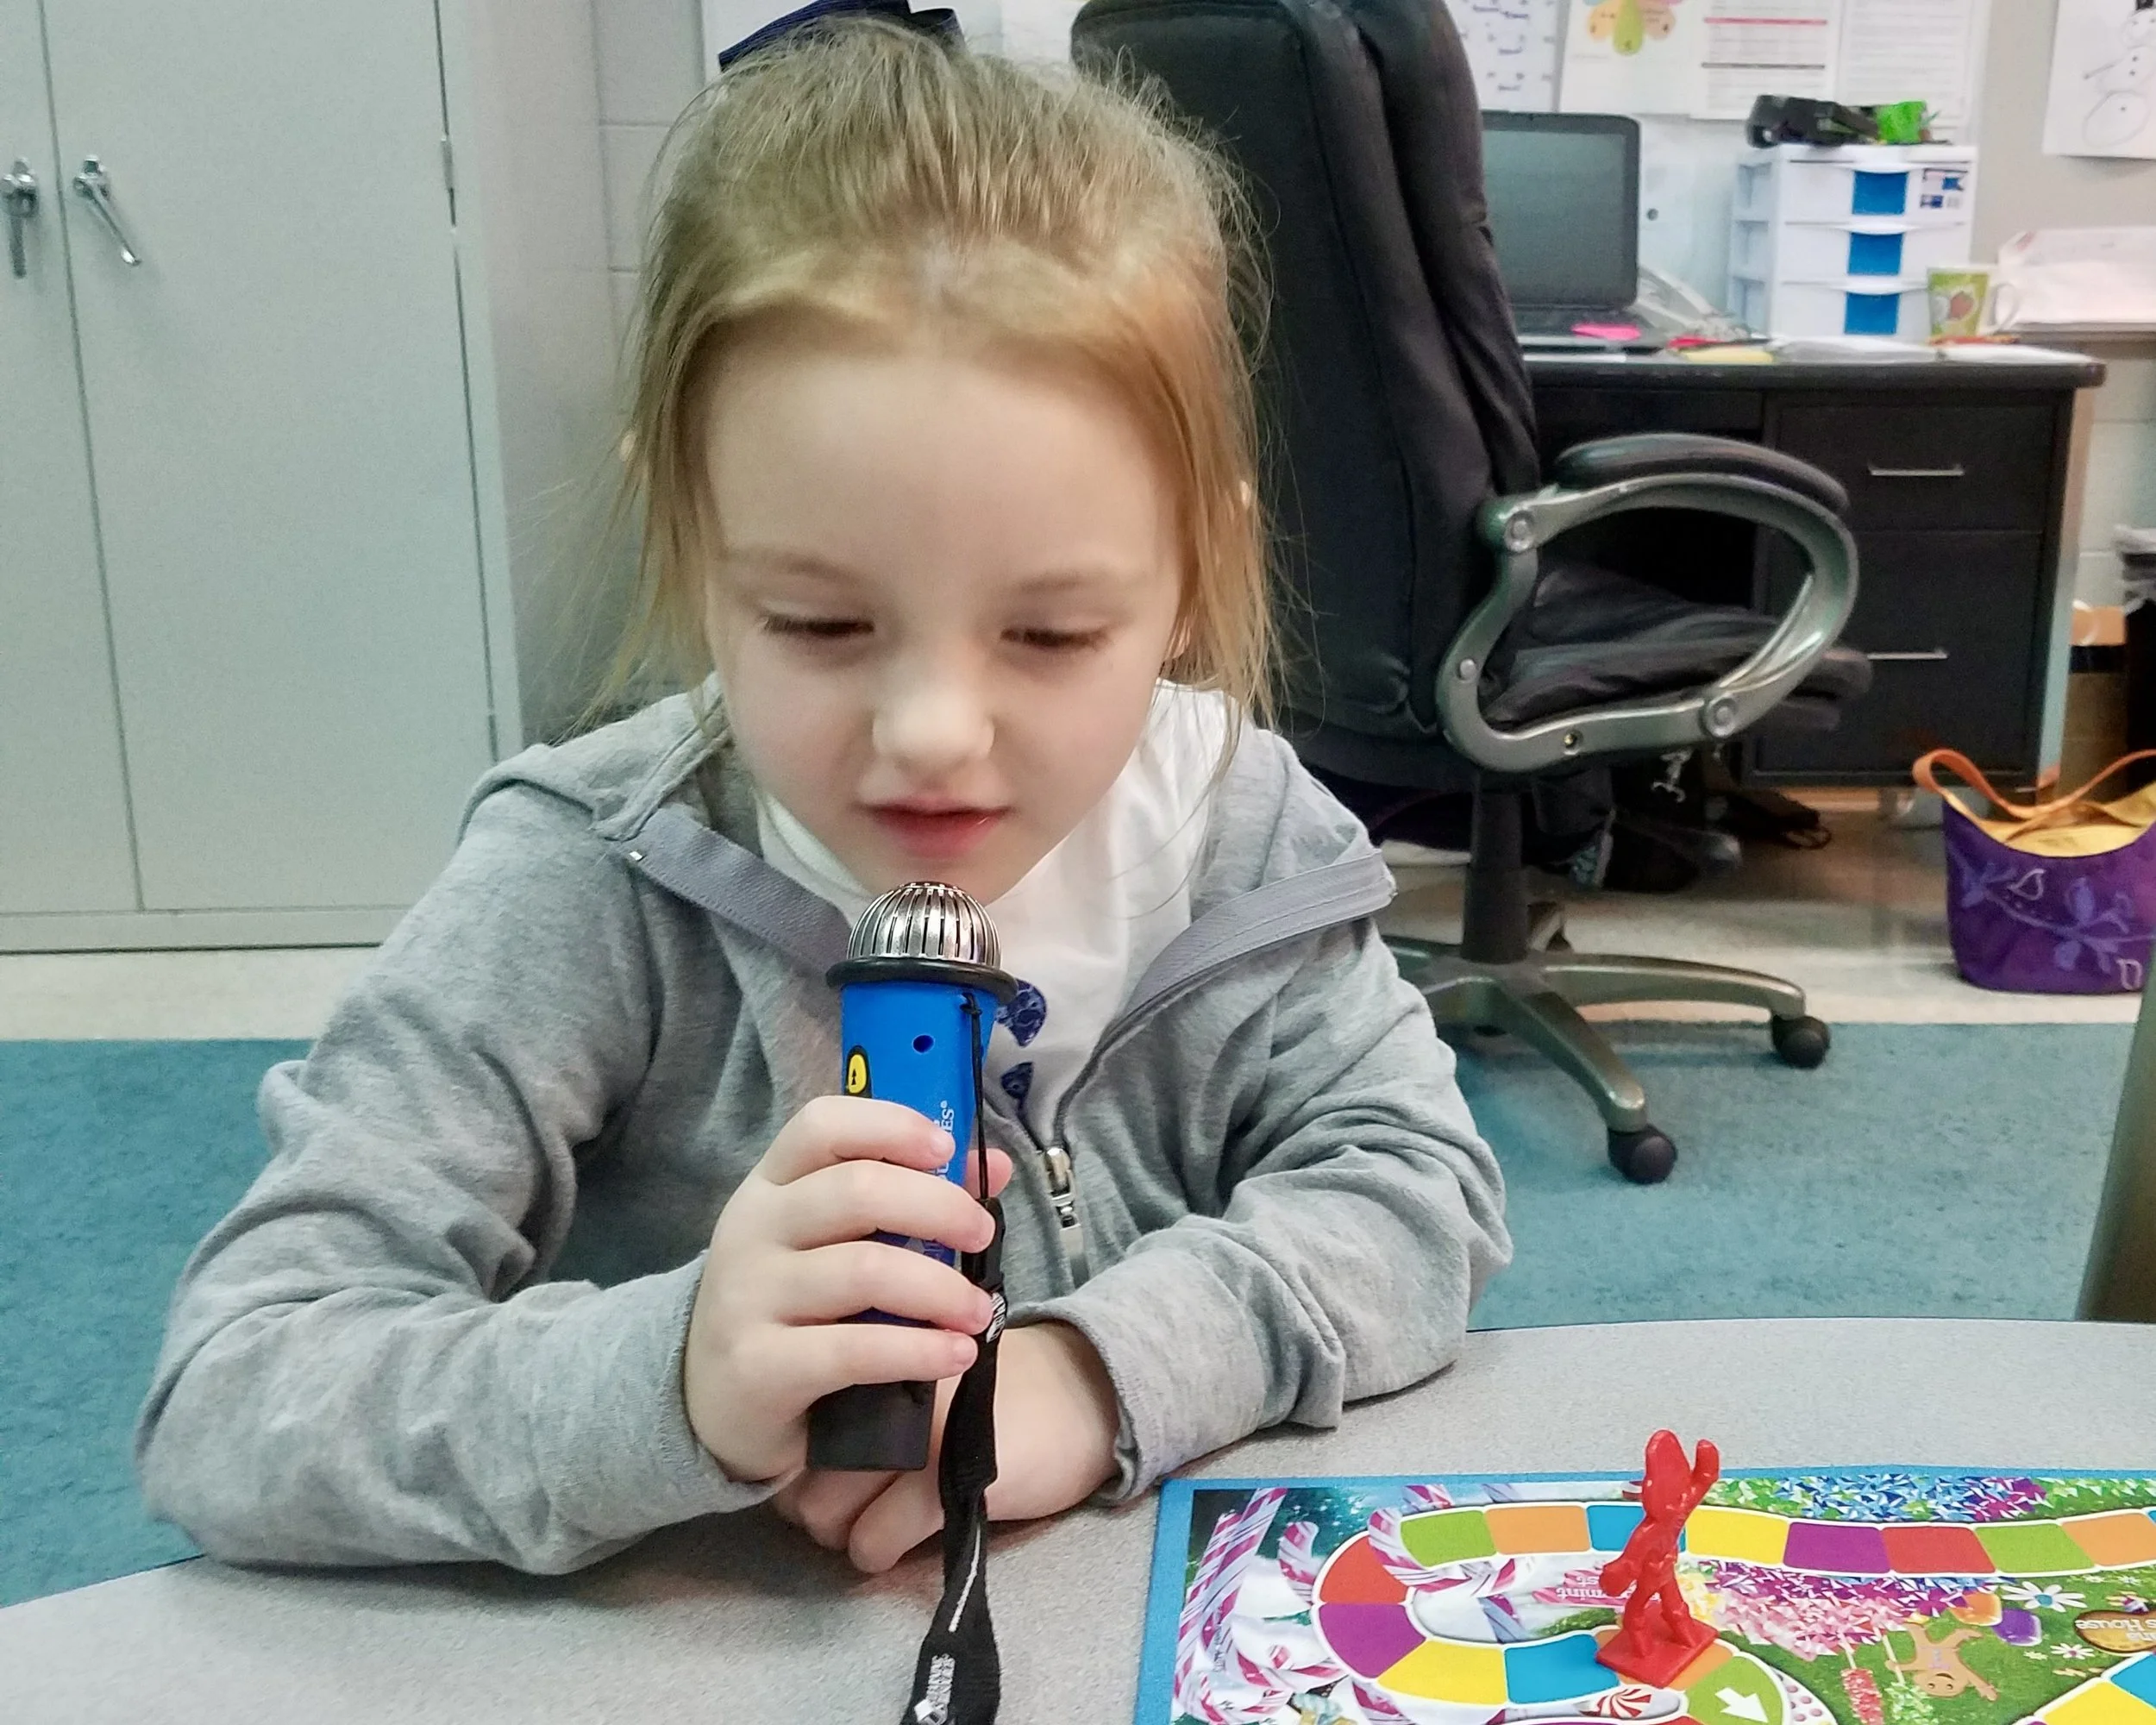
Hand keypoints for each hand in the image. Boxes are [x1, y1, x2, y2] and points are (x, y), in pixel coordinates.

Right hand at [681, 1095, 1012, 1484]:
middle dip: (939, 1208)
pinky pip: (854, 1349)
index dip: (890, 1125)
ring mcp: (748, 1297)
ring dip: (941, 1288)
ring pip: (865, 1270)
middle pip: (857, 1190)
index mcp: (771, 1186)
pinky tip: (956, 1354)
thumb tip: (993, 1165)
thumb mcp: (835, 1245)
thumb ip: (908, 1200)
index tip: (945, 1148)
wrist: (713, 1403)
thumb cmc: (793, 1310)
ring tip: (978, 1310)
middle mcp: (752, 1229)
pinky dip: (919, 1350)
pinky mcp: (757, 1366)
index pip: (822, 1125)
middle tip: (982, 1235)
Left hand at [771, 1320, 1120, 1573]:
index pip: (797, 1418)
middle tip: (848, 1509)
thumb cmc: (1000, 1389)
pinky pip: (874, 1539)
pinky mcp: (942, 1482)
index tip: (822, 1472)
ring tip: (874, 1525)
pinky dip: (878, 1552)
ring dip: (843, 1533)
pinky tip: (903, 1540)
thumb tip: (798, 1459)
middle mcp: (882, 1388)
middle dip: (813, 1505)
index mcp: (875, 1353)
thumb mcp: (926, 1374)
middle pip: (801, 1471)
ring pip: (826, 1513)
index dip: (799, 1459)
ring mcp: (911, 1436)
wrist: (1085, 1396)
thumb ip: (869, 1396)